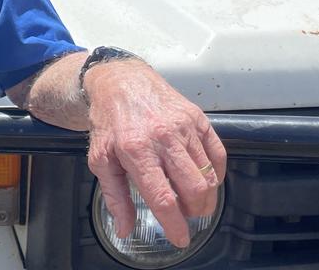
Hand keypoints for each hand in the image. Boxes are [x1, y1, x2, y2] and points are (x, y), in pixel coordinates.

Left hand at [83, 61, 225, 247]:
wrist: (121, 81)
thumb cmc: (109, 122)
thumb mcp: (101, 160)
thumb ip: (115, 197)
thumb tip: (125, 229)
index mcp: (137, 150)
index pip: (163, 196)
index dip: (175, 223)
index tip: (181, 238)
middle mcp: (164, 138)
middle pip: (194, 187)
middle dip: (195, 211)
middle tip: (188, 216)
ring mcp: (184, 126)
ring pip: (208, 173)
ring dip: (207, 196)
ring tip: (196, 202)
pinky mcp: (197, 118)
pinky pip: (217, 153)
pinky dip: (216, 173)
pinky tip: (207, 180)